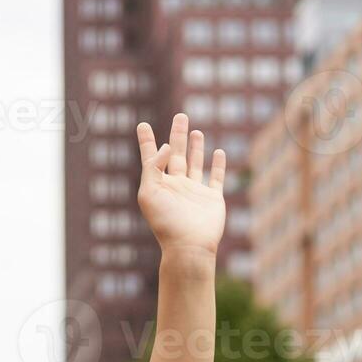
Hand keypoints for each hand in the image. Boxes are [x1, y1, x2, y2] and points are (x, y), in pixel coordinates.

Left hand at [136, 113, 226, 256]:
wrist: (189, 245)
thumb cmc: (165, 221)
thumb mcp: (149, 192)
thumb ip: (153, 167)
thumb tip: (165, 146)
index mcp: (158, 184)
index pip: (151, 157)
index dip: (147, 141)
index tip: (142, 125)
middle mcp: (175, 186)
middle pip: (176, 154)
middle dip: (177, 135)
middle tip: (180, 116)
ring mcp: (194, 192)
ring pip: (195, 163)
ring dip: (195, 147)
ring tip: (195, 130)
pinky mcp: (212, 199)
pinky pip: (216, 178)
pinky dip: (218, 165)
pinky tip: (218, 152)